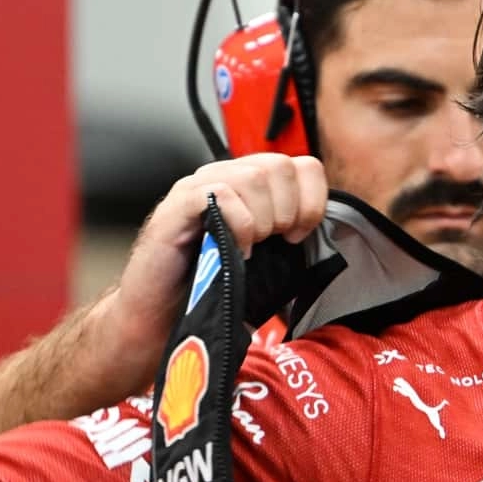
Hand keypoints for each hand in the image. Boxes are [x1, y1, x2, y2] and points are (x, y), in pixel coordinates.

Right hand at [105, 154, 328, 380]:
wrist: (161, 316)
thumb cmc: (212, 287)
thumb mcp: (264, 257)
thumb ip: (287, 233)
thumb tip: (321, 226)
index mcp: (249, 185)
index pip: (302, 165)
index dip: (312, 199)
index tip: (299, 235)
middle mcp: (224, 177)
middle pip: (280, 166)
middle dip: (288, 211)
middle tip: (272, 243)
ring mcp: (198, 187)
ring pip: (254, 177)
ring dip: (263, 220)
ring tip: (249, 247)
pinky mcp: (176, 207)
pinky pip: (221, 195)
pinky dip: (239, 226)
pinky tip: (234, 250)